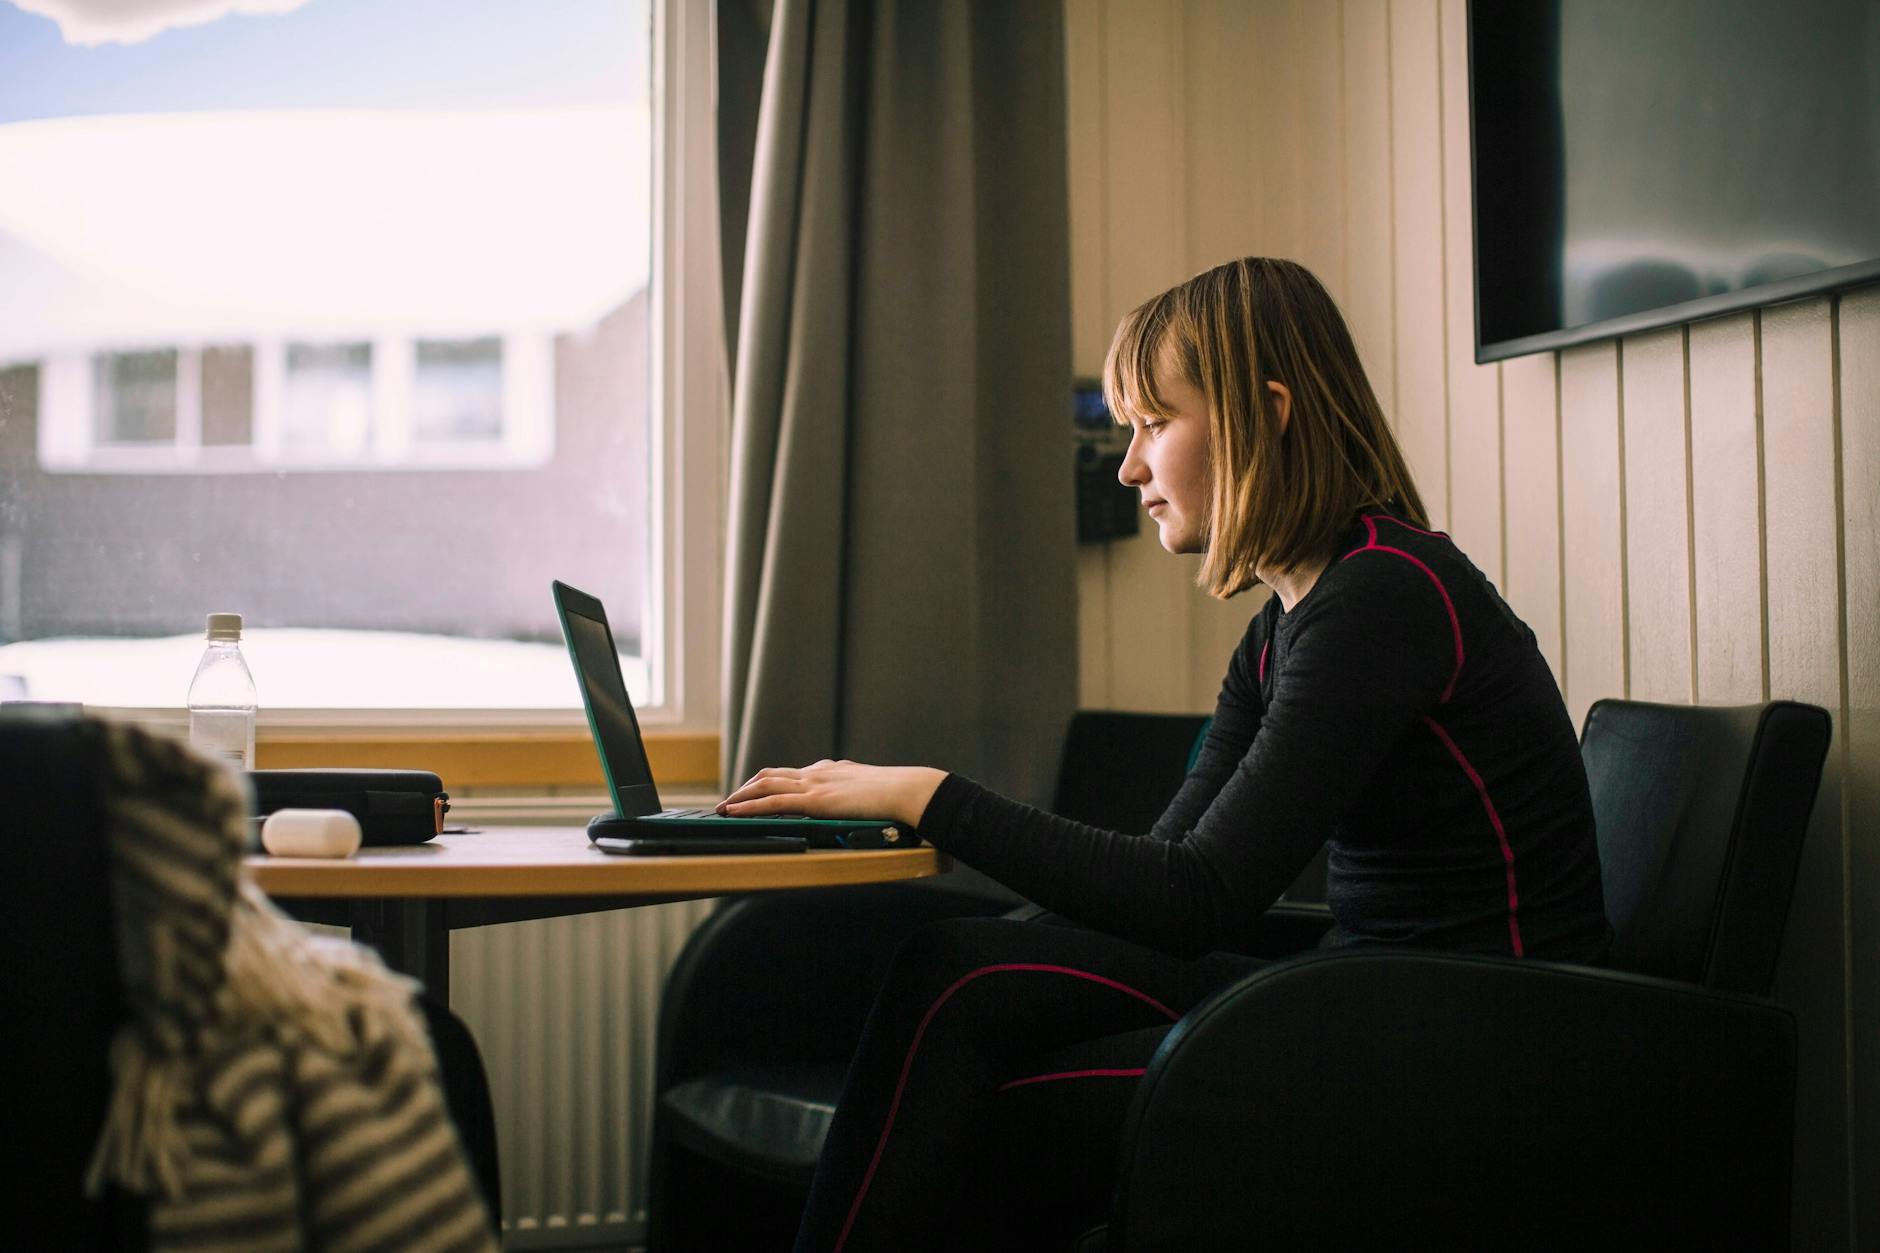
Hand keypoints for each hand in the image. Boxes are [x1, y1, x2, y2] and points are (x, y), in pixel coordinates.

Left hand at [718, 760, 946, 828]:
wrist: (906, 790)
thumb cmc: (896, 795)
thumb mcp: (869, 792)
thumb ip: (855, 795)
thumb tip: (854, 803)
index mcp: (831, 771)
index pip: (792, 775)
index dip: (770, 783)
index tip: (757, 791)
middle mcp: (818, 773)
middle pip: (772, 775)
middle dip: (748, 787)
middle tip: (732, 799)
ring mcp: (815, 784)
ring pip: (765, 784)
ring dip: (741, 796)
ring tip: (724, 807)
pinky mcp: (814, 800)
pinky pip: (773, 802)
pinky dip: (749, 807)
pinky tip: (736, 812)